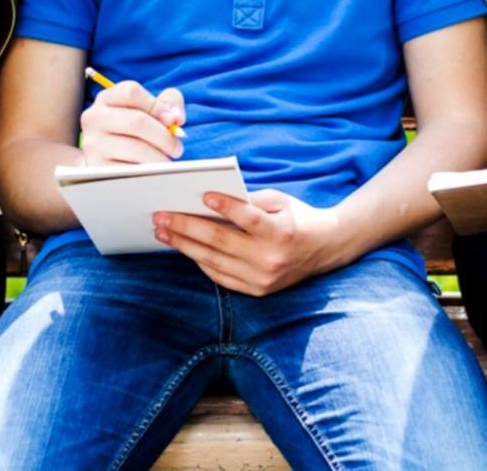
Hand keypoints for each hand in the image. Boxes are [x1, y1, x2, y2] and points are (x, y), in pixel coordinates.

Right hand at [78, 78, 184, 164]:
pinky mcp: (97, 168)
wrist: (109, 160)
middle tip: (177, 148)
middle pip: (137, 121)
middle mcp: (94, 118)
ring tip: (166, 161)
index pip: (131, 92)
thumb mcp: (150, 108)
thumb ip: (169, 103)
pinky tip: (152, 172)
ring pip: (138, 148)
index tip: (171, 120)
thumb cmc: (135, 131)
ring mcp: (93, 143)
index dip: (157, 106)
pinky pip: (131, 171)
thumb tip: (175, 118)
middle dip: (165, 137)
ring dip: (160, 157)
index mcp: (106, 98)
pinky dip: (148, 173)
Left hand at [154, 189, 344, 295]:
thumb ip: (249, 202)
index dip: (225, 207)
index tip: (202, 196)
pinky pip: (220, 276)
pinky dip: (200, 261)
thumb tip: (209, 202)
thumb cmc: (298, 217)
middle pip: (221, 241)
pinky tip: (184, 248)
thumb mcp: (280, 201)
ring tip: (163, 232)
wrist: (326, 249)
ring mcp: (263, 279)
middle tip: (160, 217)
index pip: (248, 219)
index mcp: (282, 232)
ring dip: (184, 246)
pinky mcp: (257, 290)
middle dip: (186, 228)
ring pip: (214, 261)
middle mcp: (271, 258)